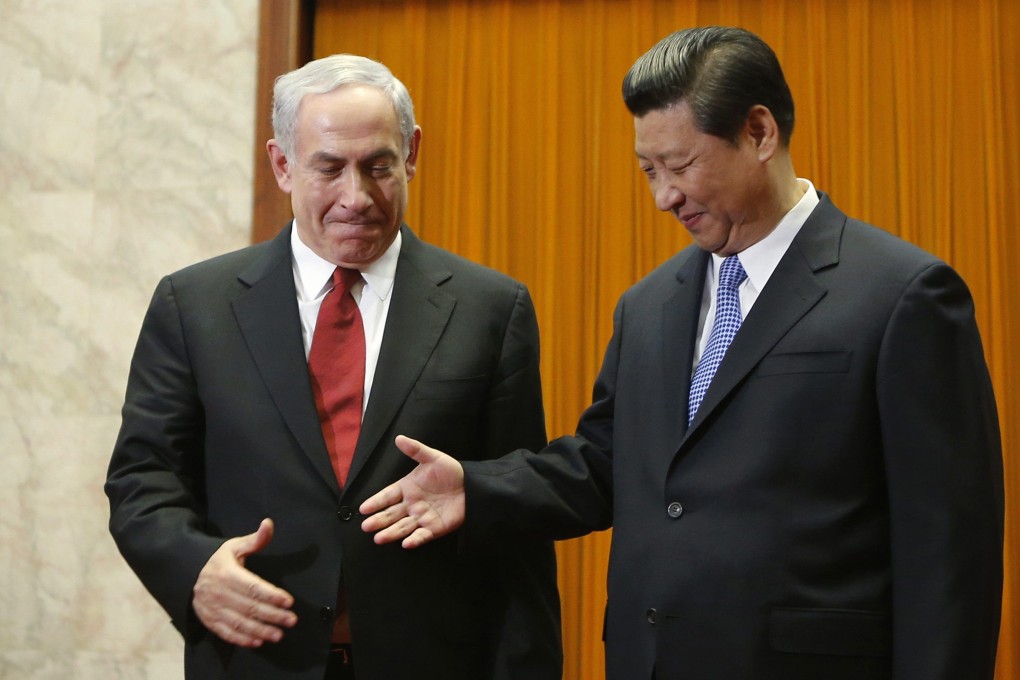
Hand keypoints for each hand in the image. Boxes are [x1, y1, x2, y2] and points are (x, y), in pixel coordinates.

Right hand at [192, 518, 296, 646]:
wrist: (189, 574)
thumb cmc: (219, 560)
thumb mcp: (234, 546)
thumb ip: (255, 540)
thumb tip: (269, 523)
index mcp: (226, 573)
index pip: (252, 586)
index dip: (271, 595)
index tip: (289, 601)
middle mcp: (218, 593)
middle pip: (249, 607)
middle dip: (272, 615)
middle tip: (291, 620)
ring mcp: (212, 609)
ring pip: (239, 622)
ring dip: (260, 630)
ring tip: (279, 634)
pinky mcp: (209, 621)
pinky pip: (226, 633)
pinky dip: (242, 639)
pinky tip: (258, 641)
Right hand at [360, 435, 465, 547]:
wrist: (472, 485)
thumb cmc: (451, 471)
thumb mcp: (433, 458)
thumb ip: (416, 450)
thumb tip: (399, 438)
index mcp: (407, 488)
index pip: (387, 495)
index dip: (376, 502)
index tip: (363, 508)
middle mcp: (411, 504)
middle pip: (391, 514)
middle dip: (379, 521)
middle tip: (366, 527)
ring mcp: (422, 517)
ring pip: (403, 527)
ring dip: (391, 533)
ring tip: (378, 538)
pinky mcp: (435, 528)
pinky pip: (422, 535)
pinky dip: (414, 540)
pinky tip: (405, 543)